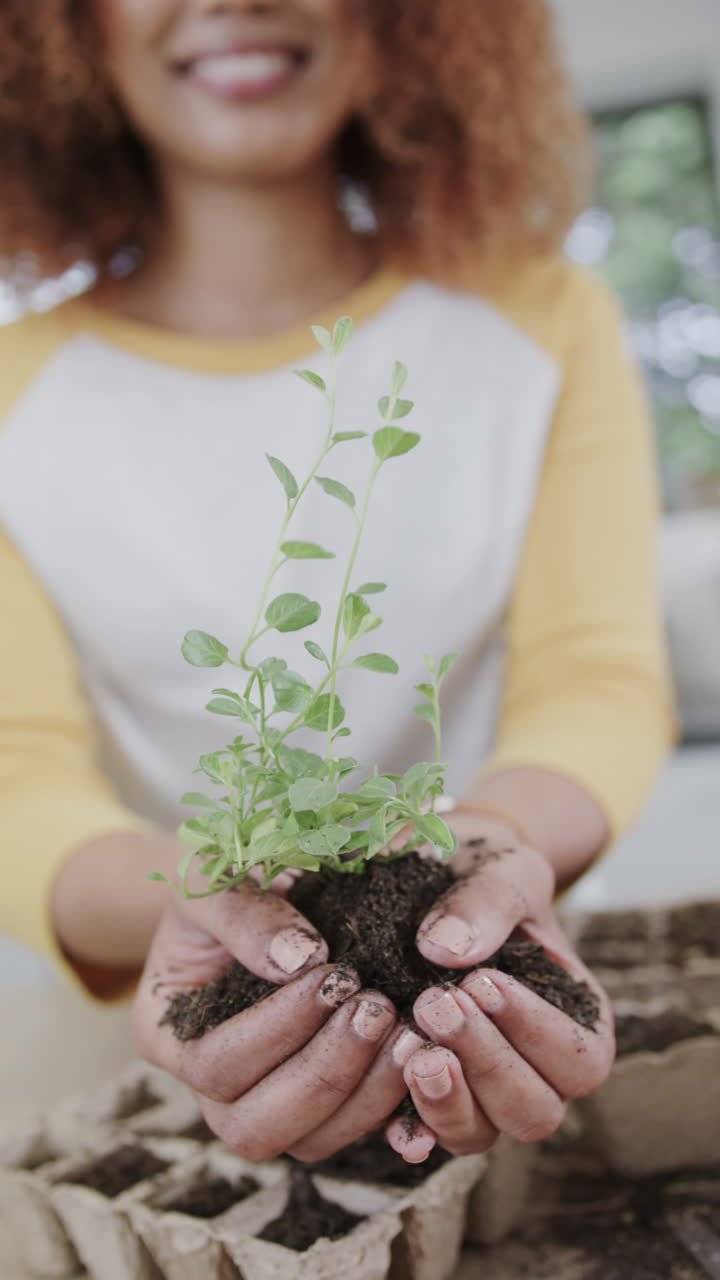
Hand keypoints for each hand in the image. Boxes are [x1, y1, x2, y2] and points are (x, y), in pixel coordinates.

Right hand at [132, 880, 419, 1161]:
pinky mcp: (323, 1102)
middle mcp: (211, 1088)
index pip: (214, 1066)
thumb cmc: (227, 876)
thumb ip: (245, 914)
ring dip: (365, 1093)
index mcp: (169, 1036)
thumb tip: (300, 960)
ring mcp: (266, 1102)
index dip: (274, 1031)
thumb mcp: (215, 877)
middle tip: (376, 1008)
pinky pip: (356, 1130)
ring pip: (310, 1142)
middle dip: (323, 1073)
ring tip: (407, 1030)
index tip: (334, 975)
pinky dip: (393, 1103)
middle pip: (255, 1127)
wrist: (266, 882)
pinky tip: (422, 1055)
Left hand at [385, 820, 614, 1161]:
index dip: (536, 1033)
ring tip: (408, 1045)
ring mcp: (479, 1087)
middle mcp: (534, 1067)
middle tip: (435, 1003)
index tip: (483, 981)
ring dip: (446, 1098)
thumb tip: (441, 950)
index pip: (582, 1061)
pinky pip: (423, 1131)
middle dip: (486, 1063)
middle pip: (534, 1112)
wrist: (441, 867)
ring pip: (479, 1133)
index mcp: (575, 1018)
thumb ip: (487, 902)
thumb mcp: (503, 869)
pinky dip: (407, 1128)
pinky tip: (386, 1115)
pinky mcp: (426, 1087)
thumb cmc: (489, 869)